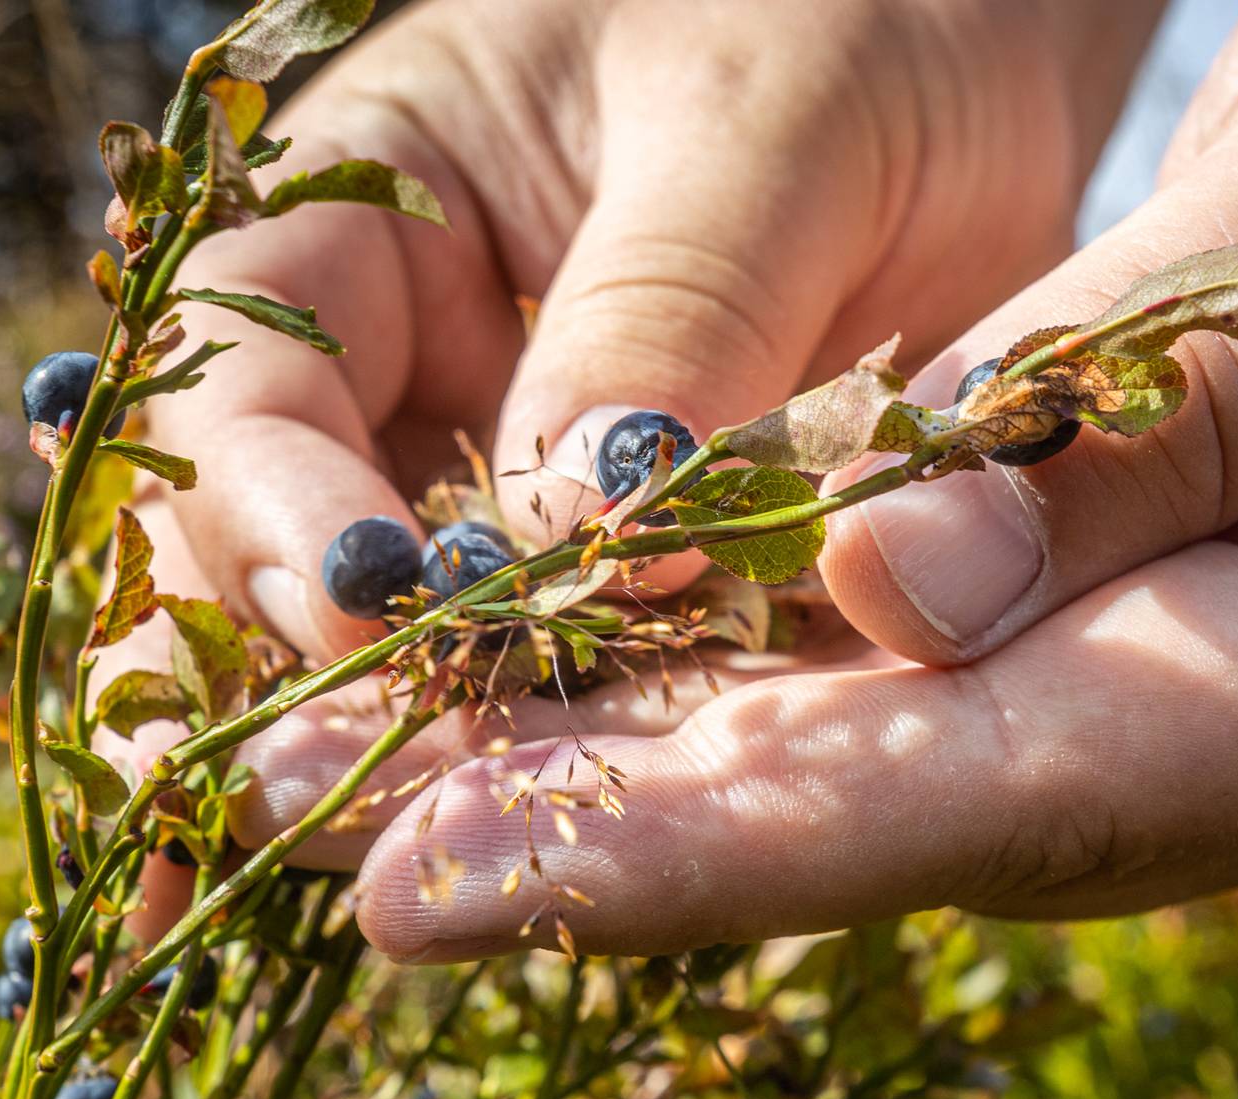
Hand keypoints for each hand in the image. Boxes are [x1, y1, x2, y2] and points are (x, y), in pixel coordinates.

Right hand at [93, 0, 1153, 928]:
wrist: (993, 39)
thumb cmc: (869, 8)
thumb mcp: (767, 123)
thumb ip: (663, 315)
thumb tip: (564, 537)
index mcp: (374, 204)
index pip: (244, 368)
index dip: (270, 500)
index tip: (362, 610)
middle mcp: (403, 356)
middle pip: (269, 540)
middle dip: (283, 679)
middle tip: (312, 819)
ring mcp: (496, 470)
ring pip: (391, 645)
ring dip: (393, 754)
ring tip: (393, 872)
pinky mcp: (620, 564)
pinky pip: (552, 678)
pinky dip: (540, 764)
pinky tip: (519, 865)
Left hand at [278, 0, 1237, 959]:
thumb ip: (1205, 368)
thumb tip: (901, 599)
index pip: (1063, 773)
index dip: (741, 836)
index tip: (452, 868)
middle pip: (955, 819)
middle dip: (628, 839)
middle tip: (319, 845)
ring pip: (930, 780)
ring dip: (648, 779)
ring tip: (367, 772)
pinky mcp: (1215, 657)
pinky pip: (959, 703)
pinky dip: (752, 695)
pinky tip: (553, 689)